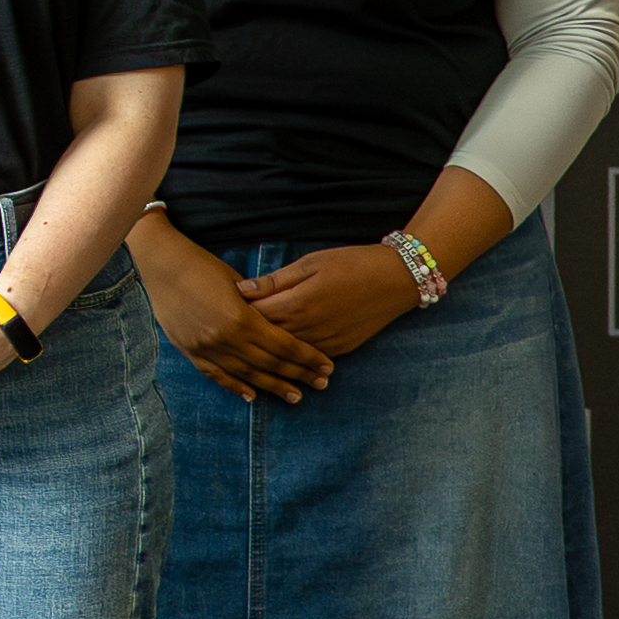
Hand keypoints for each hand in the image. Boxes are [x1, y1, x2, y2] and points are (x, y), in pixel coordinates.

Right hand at [134, 215, 330, 402]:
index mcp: (241, 319)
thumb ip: (259, 306)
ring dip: (273, 386)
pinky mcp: (189, 350)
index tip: (327, 366)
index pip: (284, 345)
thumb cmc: (203, 266)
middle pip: (270, 363)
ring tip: (294, 396)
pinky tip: (252, 395)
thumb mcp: (237, 283)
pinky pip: (216, 374)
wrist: (161, 264)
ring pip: (247, 373)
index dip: (308, 357)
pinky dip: (235, 386)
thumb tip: (283, 325)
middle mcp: (224, 338)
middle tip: (320, 385)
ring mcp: (205, 347)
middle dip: (299, 374)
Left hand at [242, 243, 425, 366]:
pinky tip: (281, 353)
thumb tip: (241, 288)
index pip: (253, 315)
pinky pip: (308, 355)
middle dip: (246, 334)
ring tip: (247, 346)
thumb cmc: (351, 264)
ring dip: (268, 350)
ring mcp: (326, 342)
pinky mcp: (341, 348)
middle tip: (228, 330)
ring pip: (286, 352)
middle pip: (266, 338)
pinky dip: (293, 355)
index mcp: (297, 304)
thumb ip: (275, 280)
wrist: (397, 279)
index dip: (236, 313)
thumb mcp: (310, 264)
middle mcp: (309, 328)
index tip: (221, 308)